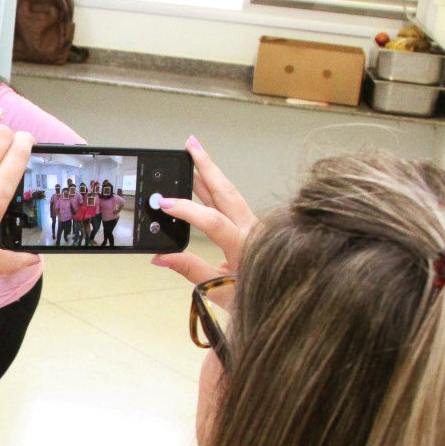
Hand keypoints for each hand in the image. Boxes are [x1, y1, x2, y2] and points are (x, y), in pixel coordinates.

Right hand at [151, 136, 255, 303]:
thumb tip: (160, 257)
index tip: (165, 203)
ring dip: (210, 172)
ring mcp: (253, 225)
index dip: (187, 210)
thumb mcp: (216, 290)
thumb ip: (189, 269)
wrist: (284, 300)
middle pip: (226, 192)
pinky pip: (232, 202)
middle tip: (189, 145)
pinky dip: (215, 187)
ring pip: (229, 193)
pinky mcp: (251, 226)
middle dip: (207, 166)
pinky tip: (203, 180)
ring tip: (193, 153)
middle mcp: (251, 230)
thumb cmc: (251, 298)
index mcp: (244, 247)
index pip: (212, 222)